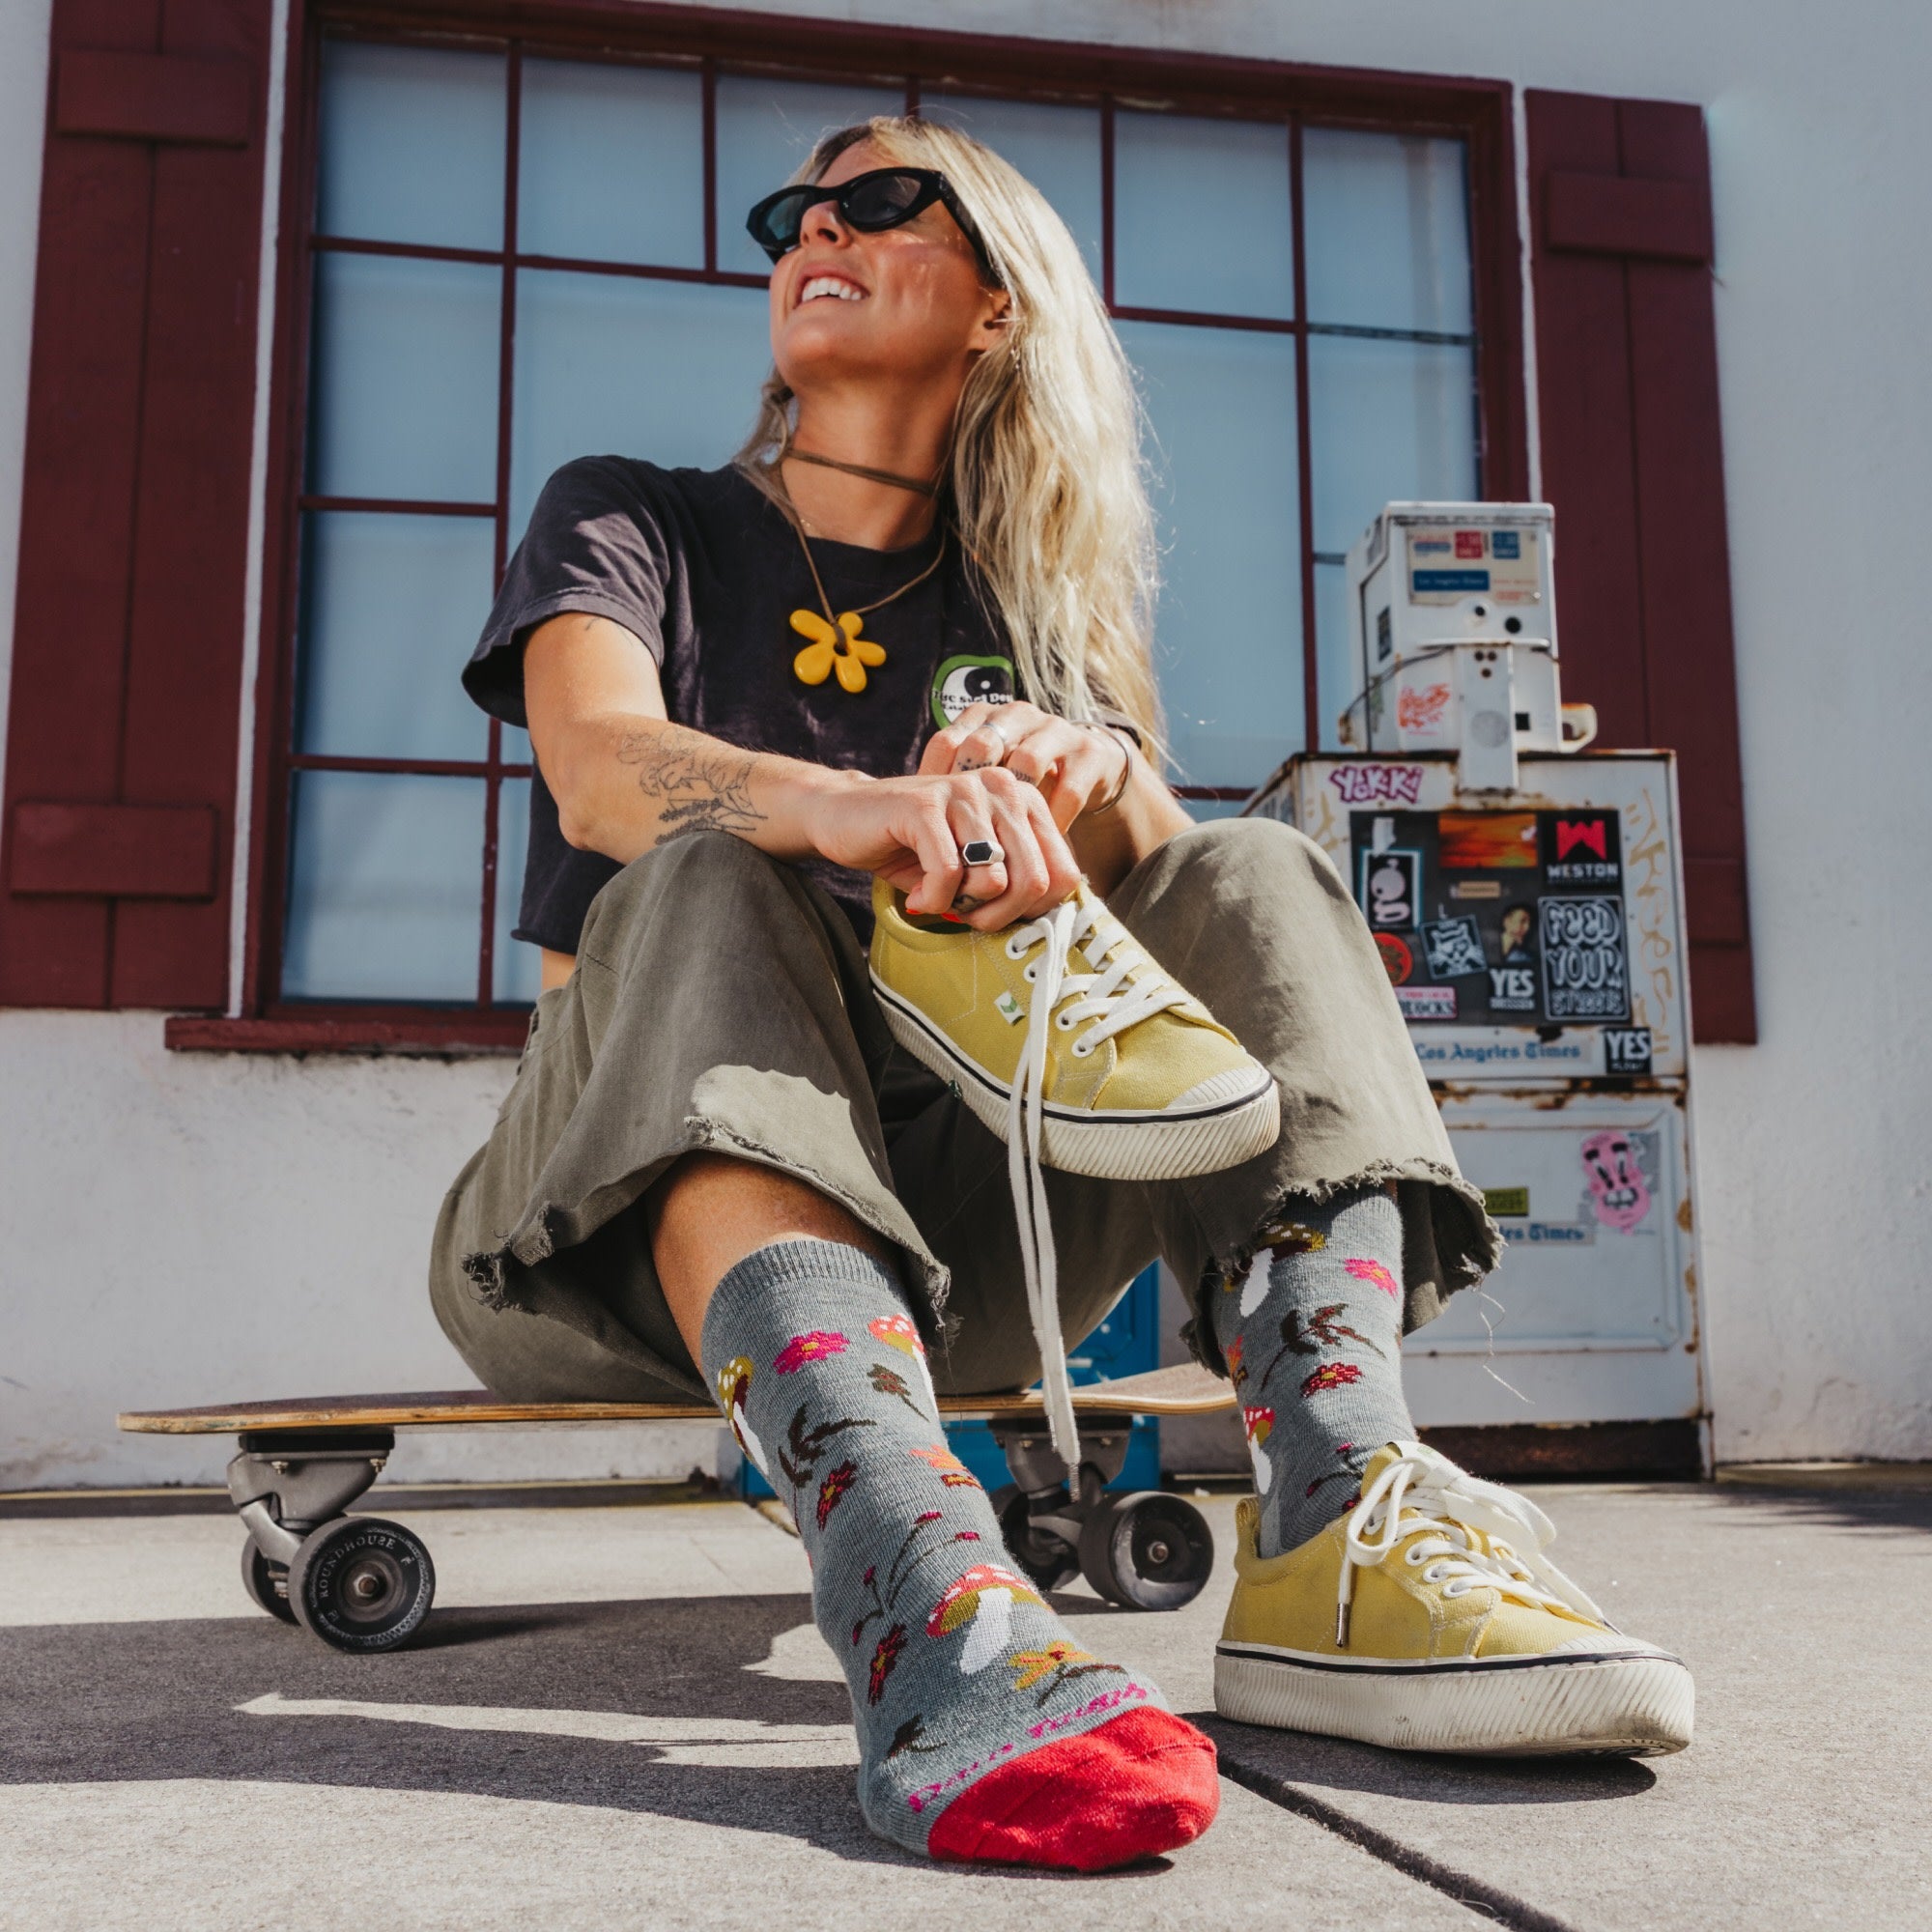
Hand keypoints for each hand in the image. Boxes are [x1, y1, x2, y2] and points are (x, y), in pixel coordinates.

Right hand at [795, 766, 1080, 930]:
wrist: (844, 817)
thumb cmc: (914, 849)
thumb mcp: (976, 870)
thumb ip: (1015, 884)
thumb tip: (1048, 924)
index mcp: (1024, 802)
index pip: (1063, 874)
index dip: (1032, 910)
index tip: (995, 913)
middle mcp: (1003, 788)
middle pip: (1034, 881)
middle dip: (998, 916)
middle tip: (965, 917)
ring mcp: (965, 791)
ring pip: (994, 880)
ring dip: (962, 908)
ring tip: (938, 899)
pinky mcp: (926, 804)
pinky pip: (948, 873)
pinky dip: (933, 900)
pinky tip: (919, 898)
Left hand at [919, 701, 1130, 831]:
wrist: (1083, 764)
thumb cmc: (1016, 781)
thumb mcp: (982, 777)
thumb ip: (950, 795)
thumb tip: (901, 838)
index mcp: (982, 718)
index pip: (948, 740)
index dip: (935, 781)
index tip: (929, 823)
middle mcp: (1017, 717)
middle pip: (984, 744)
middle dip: (969, 789)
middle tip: (959, 833)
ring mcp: (1055, 731)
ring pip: (1028, 760)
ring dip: (1012, 806)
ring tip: (1000, 845)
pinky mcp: (1088, 754)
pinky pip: (1069, 789)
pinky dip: (1052, 821)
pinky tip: (1037, 850)